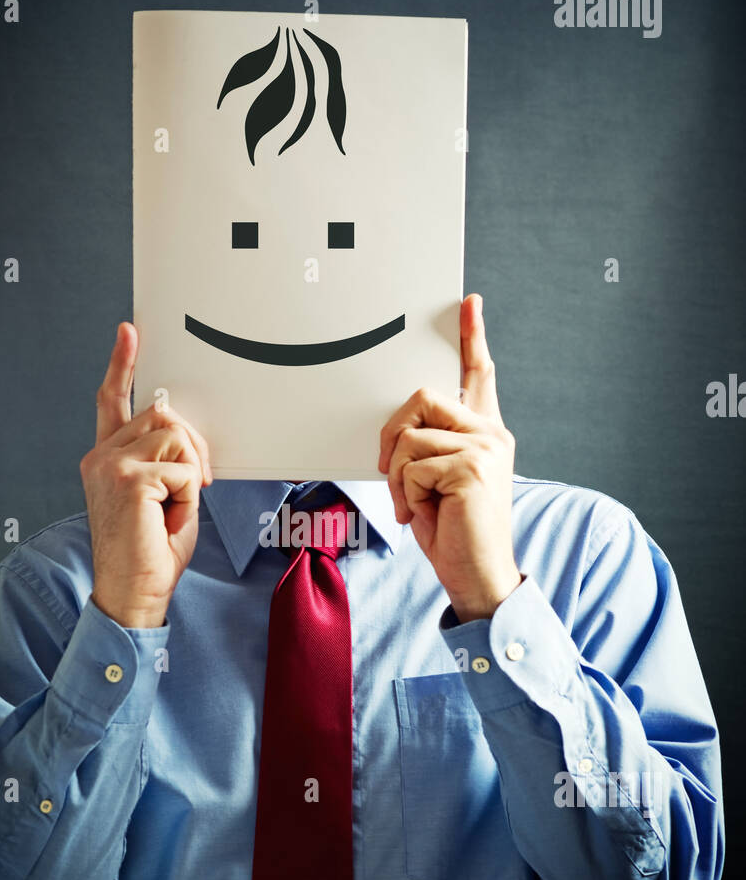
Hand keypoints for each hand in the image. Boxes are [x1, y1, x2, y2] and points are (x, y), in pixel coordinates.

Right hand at [80, 322, 211, 627]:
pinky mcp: (128, 479)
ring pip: (176, 437)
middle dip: (192, 448)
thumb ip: (166, 460)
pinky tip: (168, 519)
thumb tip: (184, 432)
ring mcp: (111, 465)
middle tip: (193, 487)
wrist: (134, 593)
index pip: (113, 401)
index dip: (122, 364)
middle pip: (164, 415)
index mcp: (106, 458)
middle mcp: (102, 456)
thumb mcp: (163, 495)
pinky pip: (182, 468)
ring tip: (173, 508)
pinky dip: (187, 497)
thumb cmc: (151, 553)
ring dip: (189, 474)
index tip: (130, 332)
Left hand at [378, 294, 521, 622]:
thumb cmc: (454, 533)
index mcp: (484, 434)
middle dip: (392, 433)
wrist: (478, 576)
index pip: (479, 375)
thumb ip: (429, 448)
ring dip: (399, 479)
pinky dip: (405, 496)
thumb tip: (400, 432)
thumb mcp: (435, 482)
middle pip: (423, 397)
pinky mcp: (471, 468)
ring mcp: (484, 449)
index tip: (468, 303)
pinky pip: (411, 465)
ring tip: (417, 506)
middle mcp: (490, 434)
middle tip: (389, 472)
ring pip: (410, 437)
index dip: (472, 337)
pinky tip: (423, 515)